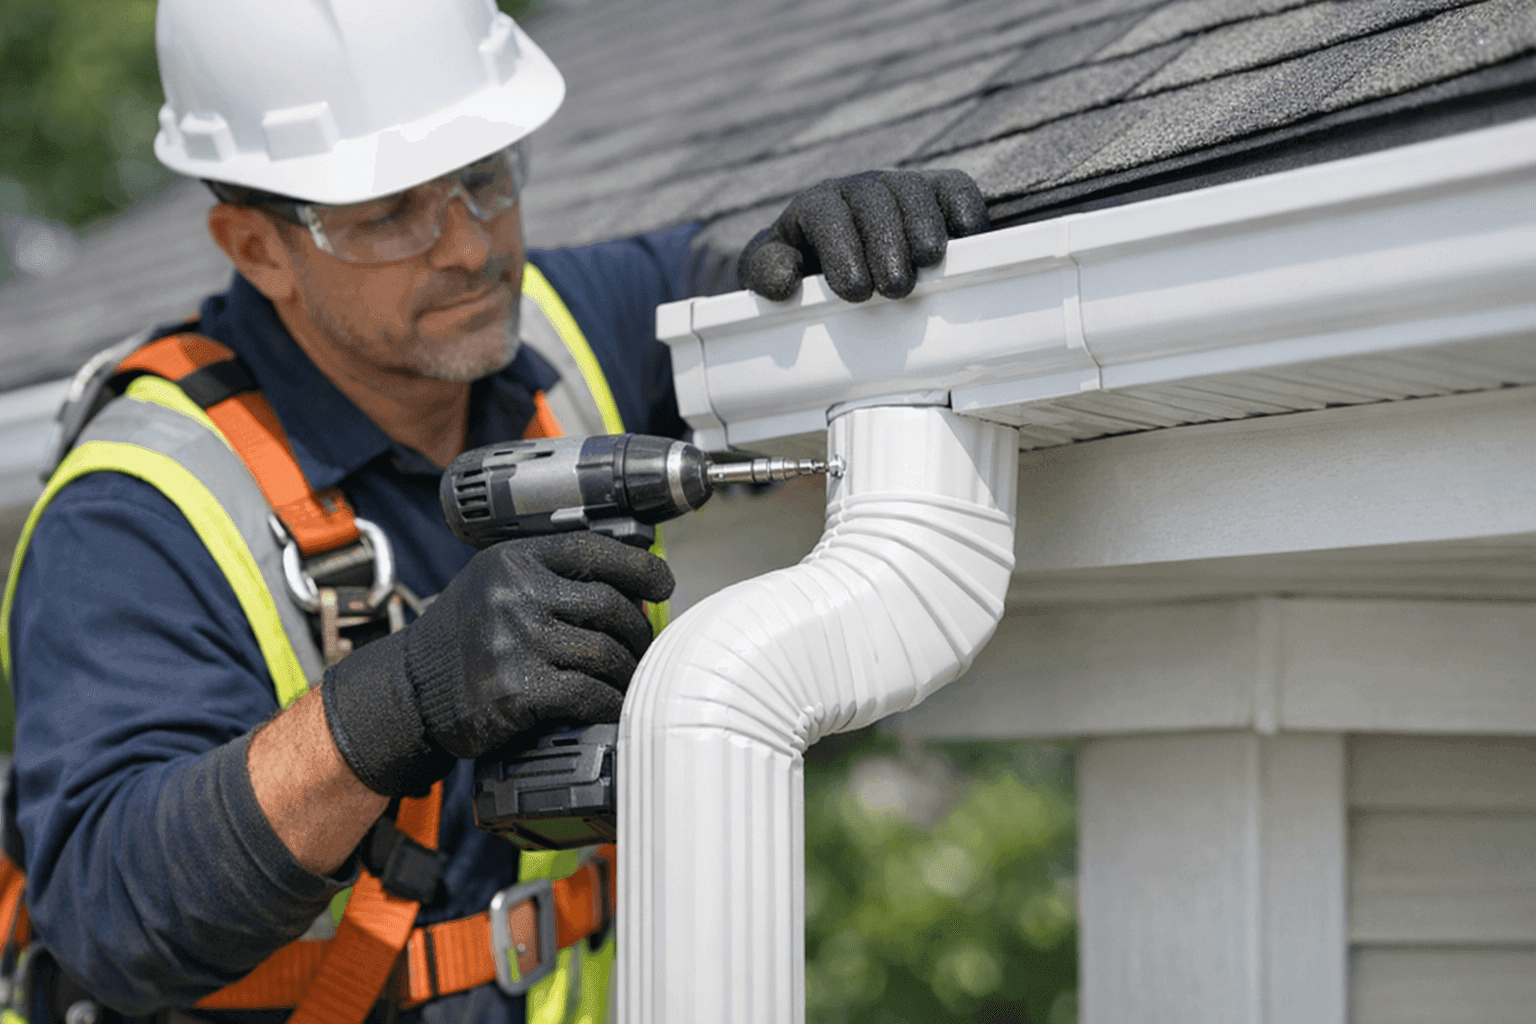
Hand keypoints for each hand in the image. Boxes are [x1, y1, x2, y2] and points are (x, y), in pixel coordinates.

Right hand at [320, 533, 673, 796]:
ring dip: (627, 671)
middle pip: (609, 604)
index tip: (663, 583)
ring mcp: (513, 641)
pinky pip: (587, 693)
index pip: (593, 549)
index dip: (639, 566)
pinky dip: (609, 701)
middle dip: (638, 630)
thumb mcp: (496, 585)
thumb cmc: (463, 638)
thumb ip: (551, 577)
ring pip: (605, 652)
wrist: (409, 690)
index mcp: (513, 560)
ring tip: (629, 679)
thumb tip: (630, 588)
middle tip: (643, 646)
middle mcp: (513, 594)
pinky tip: (611, 705)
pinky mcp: (515, 689)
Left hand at [738, 169, 988, 302]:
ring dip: (924, 225)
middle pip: (874, 200)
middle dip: (887, 242)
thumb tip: (785, 278)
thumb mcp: (766, 271)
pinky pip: (953, 187)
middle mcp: (858, 189)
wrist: (825, 256)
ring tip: (930, 261)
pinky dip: (964, 206)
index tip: (856, 292)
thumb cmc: (799, 269)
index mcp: (815, 205)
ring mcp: (898, 188)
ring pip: (913, 191)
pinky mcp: (934, 195)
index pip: (827, 215)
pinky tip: (969, 235)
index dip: (842, 249)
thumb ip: (765, 271)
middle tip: (896, 287)